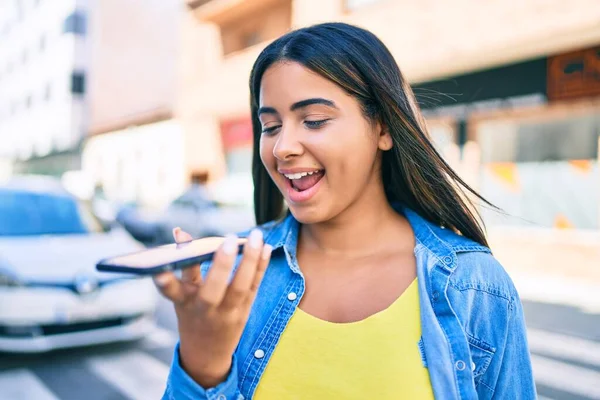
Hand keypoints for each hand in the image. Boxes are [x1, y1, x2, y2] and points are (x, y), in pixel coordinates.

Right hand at [153, 227, 271, 387]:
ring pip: (240, 287)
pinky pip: (255, 286)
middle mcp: (205, 309)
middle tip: (227, 240)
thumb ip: (182, 265)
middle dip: (220, 265)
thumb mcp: (180, 295)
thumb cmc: (192, 316)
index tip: (160, 267)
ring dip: (249, 260)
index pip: (172, 290)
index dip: (164, 280)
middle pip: (212, 291)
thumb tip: (179, 231)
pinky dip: (261, 266)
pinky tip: (267, 247)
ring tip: (255, 236)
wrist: (207, 353)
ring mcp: (227, 311)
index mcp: (183, 303)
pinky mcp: (245, 310)